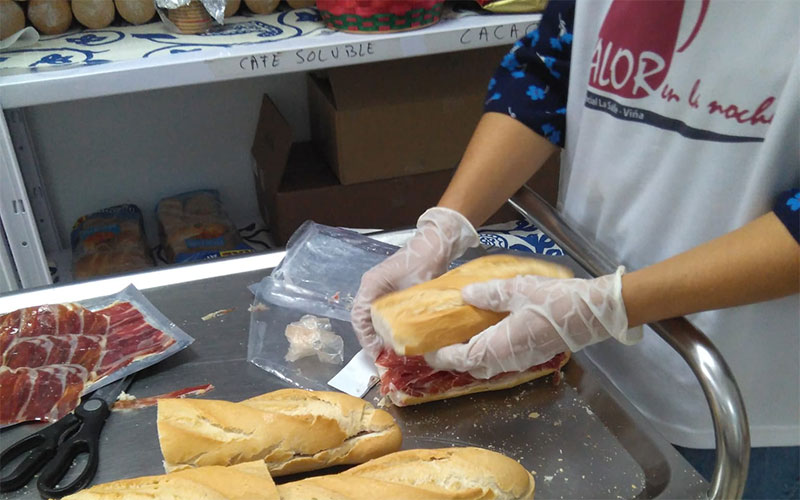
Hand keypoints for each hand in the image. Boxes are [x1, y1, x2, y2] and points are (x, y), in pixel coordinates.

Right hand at [351, 207, 479, 358]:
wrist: (435, 243)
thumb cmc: (425, 261)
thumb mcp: (417, 288)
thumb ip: (410, 312)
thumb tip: (408, 339)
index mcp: (371, 285)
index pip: (359, 316)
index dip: (365, 337)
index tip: (375, 352)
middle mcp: (371, 286)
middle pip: (363, 317)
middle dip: (370, 337)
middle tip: (382, 355)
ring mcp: (379, 287)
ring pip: (371, 314)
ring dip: (378, 331)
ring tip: (389, 348)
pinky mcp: (390, 288)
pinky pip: (382, 310)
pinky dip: (386, 324)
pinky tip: (398, 334)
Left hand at [424, 267, 642, 377]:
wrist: (595, 313)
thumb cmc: (556, 300)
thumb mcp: (519, 289)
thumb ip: (489, 294)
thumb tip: (465, 295)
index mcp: (501, 344)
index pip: (462, 357)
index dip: (441, 355)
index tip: (424, 348)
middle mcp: (508, 358)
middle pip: (472, 365)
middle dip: (452, 357)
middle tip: (437, 341)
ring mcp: (521, 359)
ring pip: (487, 364)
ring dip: (469, 355)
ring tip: (455, 336)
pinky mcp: (531, 355)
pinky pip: (500, 359)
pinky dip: (485, 351)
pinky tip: (482, 333)